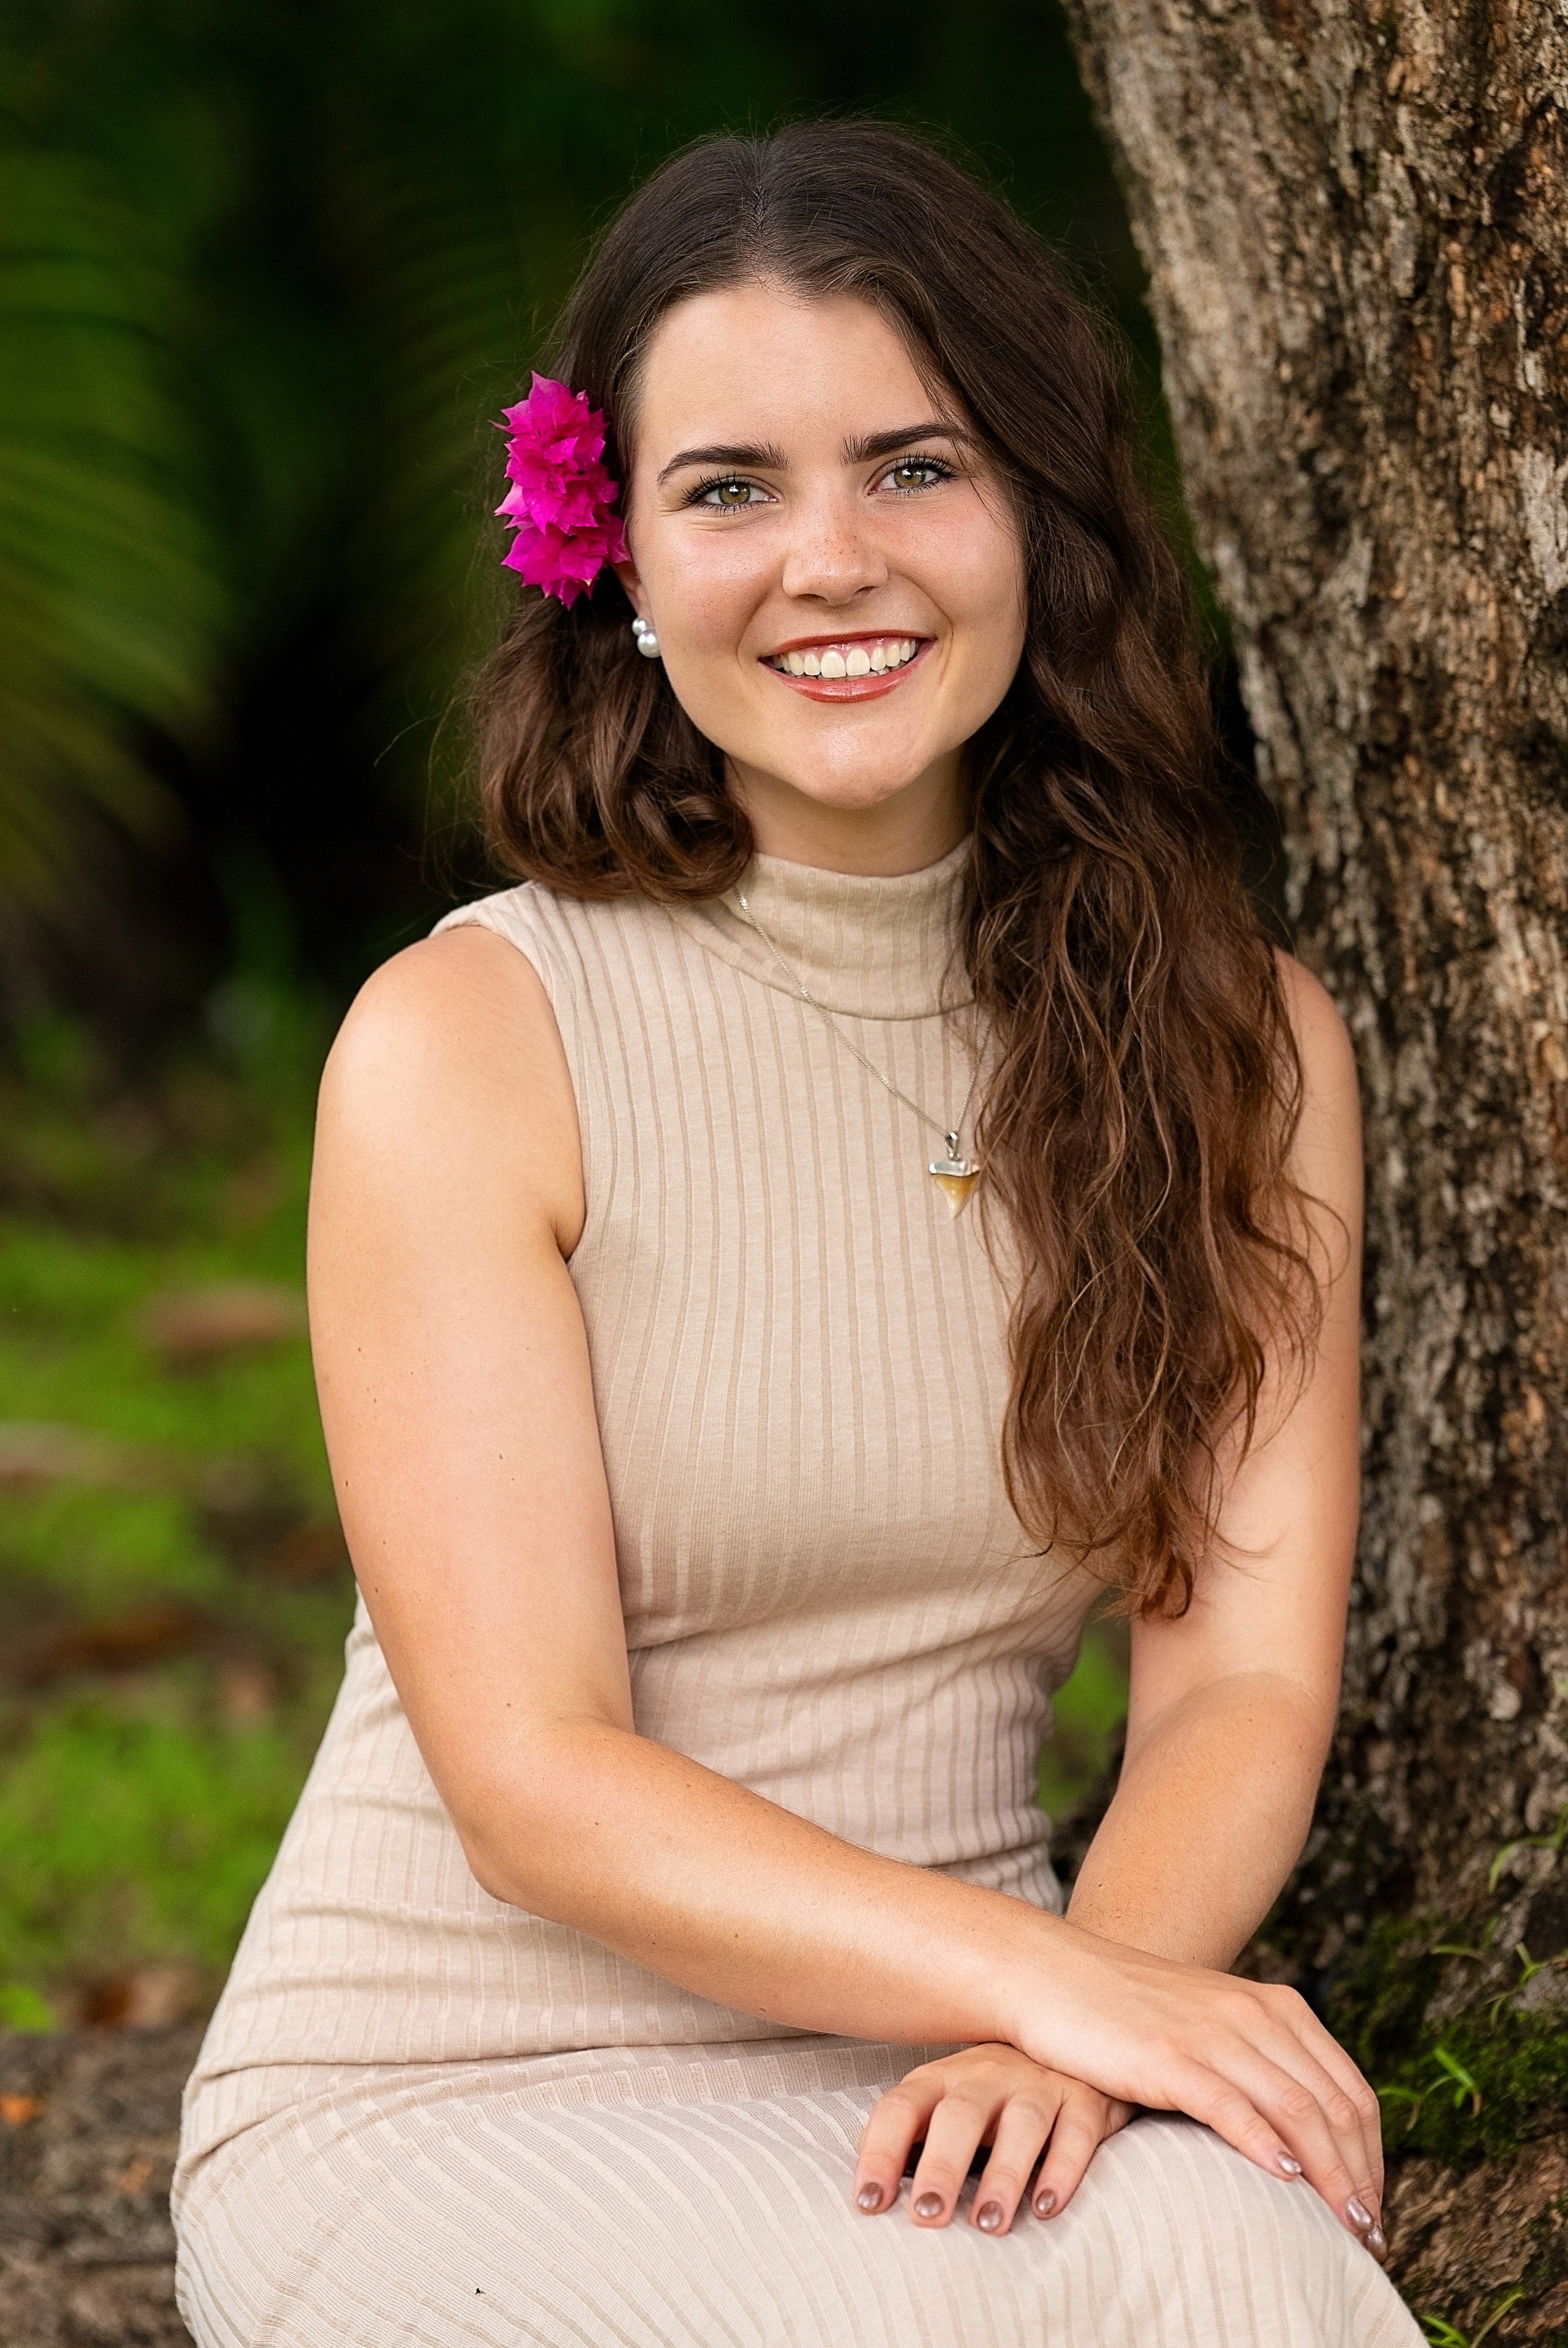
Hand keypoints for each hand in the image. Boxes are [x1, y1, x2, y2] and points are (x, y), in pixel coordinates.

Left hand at [852, 2045, 1132, 2235]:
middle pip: (959, 2114)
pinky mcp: (1084, 2098)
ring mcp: (1038, 2082)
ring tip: (989, 2223)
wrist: (1068, 2045)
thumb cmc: (989, 2097)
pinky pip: (1076, 2130)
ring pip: (1021, 2122)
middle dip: (941, 2165)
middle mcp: (986, 2075)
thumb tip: (869, 2197)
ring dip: (1003, 2174)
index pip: (900, 2108)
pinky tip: (1046, 2207)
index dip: (880, 2152)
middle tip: (928, 2216)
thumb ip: (909, 2143)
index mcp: (940, 2079)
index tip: (869, 2203)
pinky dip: (1062, 2170)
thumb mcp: (943, 2107)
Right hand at [1011, 1926, 1387, 2258]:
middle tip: (1367, 2234)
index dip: (1374, 2156)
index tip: (1374, 2208)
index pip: (1352, 2091)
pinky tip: (1283, 2179)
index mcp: (1275, 2007)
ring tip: (1344, 2227)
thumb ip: (1260, 2065)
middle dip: (1361, 2177)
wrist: (1054, 1974)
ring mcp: (1211, 2032)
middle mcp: (1254, 2013)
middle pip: (1335, 2107)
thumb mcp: (1212, 2028)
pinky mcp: (1167, 2055)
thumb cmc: (1132, 2013)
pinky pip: (1231, 2104)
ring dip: (1330, 2175)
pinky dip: (1264, 2143)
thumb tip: (1305, 2141)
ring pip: (1297, 2110)